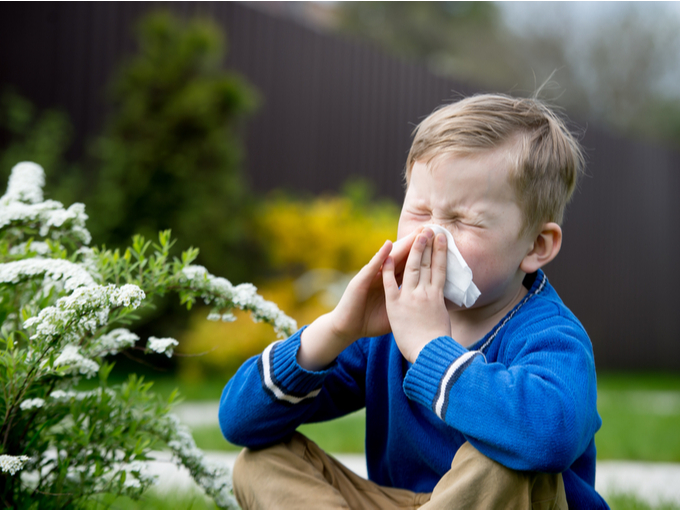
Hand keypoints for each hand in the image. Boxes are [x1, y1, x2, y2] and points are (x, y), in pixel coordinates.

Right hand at [298, 230, 418, 370]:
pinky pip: (372, 267)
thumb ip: (408, 306)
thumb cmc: (370, 323)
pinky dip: (380, 256)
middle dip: (418, 244)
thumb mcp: (395, 313)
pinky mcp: (360, 281)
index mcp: (393, 284)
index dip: (425, 255)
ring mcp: (371, 277)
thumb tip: (429, 307)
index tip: (439, 246)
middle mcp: (383, 277)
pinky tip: (388, 245)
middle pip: (404, 258)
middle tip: (432, 229)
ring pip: (390, 258)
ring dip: (402, 245)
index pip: (412, 267)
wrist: (347, 329)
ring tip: (415, 233)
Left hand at [382, 229, 450, 362]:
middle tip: (432, 228)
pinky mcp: (395, 305)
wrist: (430, 355)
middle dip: (429, 245)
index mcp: (438, 297)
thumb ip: (440, 308)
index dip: (441, 253)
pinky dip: (388, 270)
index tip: (443, 239)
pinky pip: (390, 284)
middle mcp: (426, 293)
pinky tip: (387, 257)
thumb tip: (446, 301)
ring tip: (418, 234)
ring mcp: (410, 298)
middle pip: (427, 264)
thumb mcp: (443, 321)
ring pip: (412, 268)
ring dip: (414, 250)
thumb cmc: (440, 343)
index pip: (440, 269)